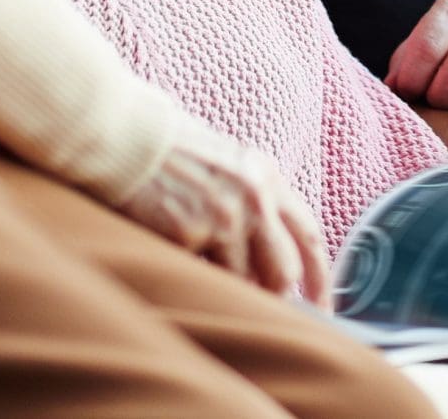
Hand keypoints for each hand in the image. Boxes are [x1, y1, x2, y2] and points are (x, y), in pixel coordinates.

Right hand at [121, 115, 330, 300]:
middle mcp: (253, 196)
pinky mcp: (189, 232)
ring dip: (227, 288)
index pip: (308, 235)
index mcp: (266, 176)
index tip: (321, 305)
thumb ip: (256, 203)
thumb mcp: (230, 166)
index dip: (319, 277)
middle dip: (273, 295)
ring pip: (243, 282)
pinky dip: (192, 277)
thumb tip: (273, 260)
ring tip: (202, 270)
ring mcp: (223, 216)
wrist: (127, 139)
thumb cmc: (173, 155)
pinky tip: (174, 257)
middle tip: (258, 308)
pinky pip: (201, 276)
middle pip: (283, 269)